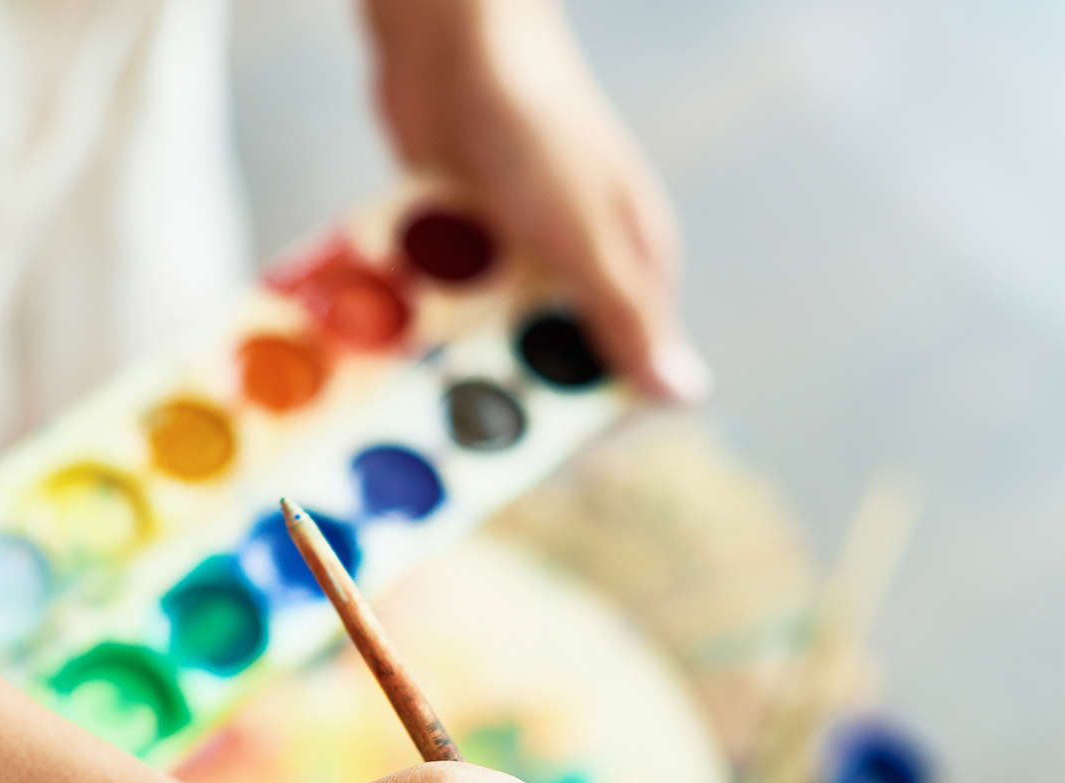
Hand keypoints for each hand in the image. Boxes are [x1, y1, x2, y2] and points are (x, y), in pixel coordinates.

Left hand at [364, 0, 708, 402]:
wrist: (456, 43)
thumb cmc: (534, 129)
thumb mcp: (582, 238)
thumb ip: (623, 317)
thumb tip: (687, 394)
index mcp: (632, 267)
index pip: (616, 372)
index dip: (569, 420)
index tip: (509, 458)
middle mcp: (579, 263)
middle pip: (541, 358)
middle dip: (493, 389)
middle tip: (435, 424)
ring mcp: (519, 246)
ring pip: (483, 328)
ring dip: (445, 351)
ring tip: (396, 378)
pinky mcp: (464, 227)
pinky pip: (442, 288)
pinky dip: (415, 305)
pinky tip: (377, 329)